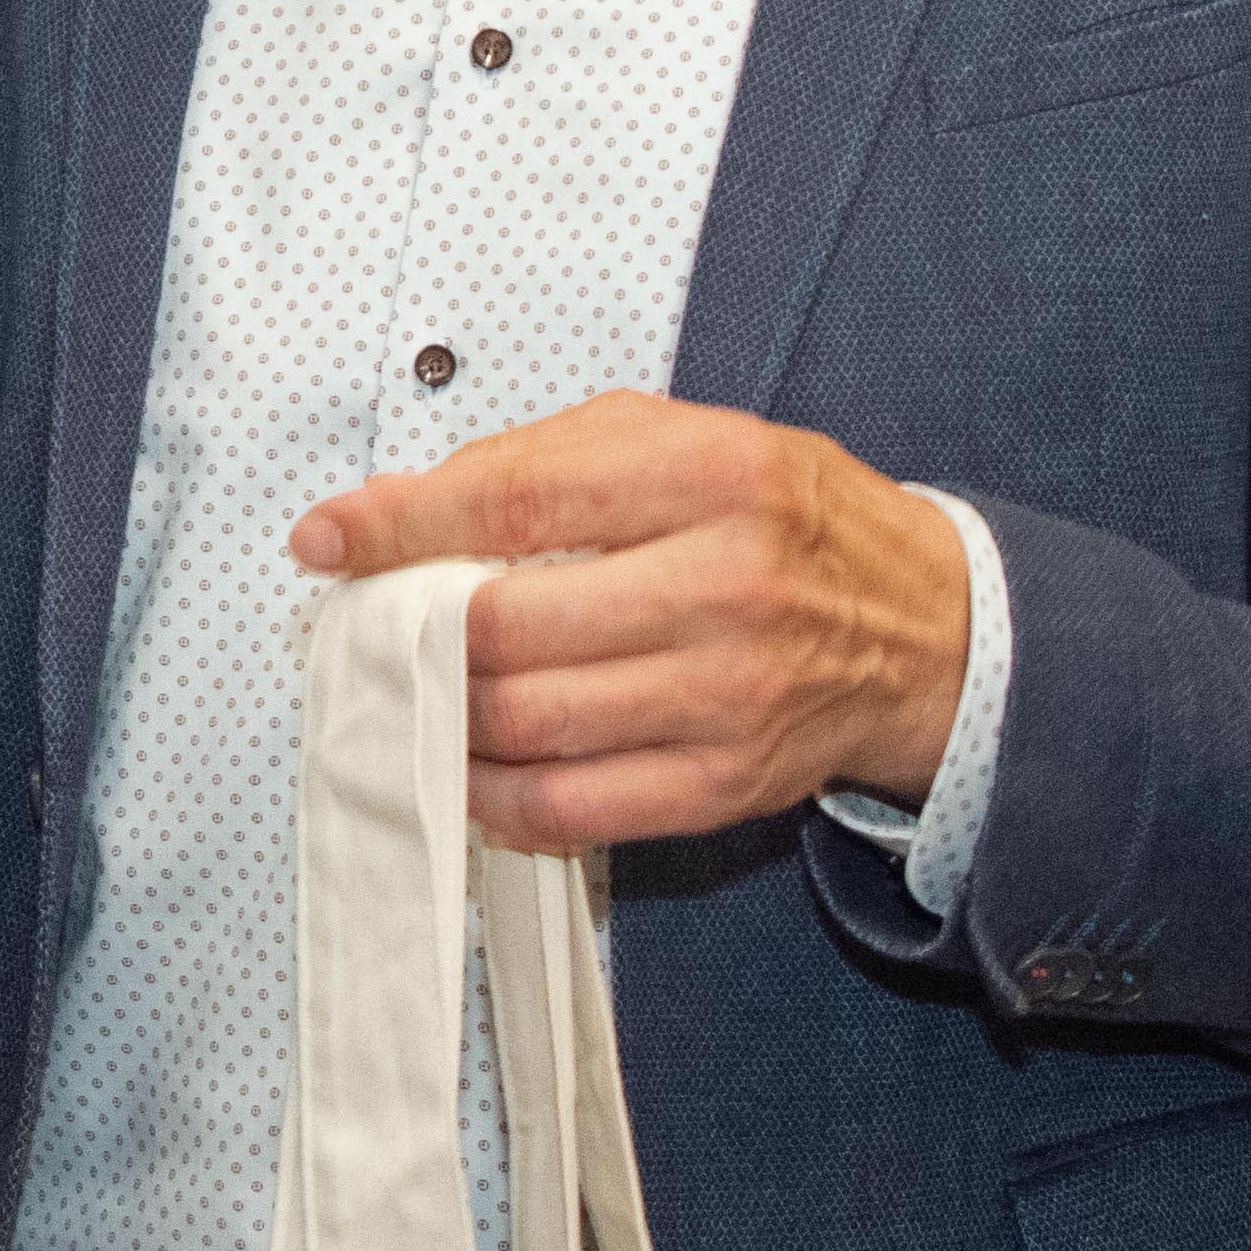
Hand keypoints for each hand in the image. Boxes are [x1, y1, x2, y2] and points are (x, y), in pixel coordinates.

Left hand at [288, 390, 965, 853]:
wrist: (923, 630)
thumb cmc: (780, 519)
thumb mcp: (680, 439)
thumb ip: (543, 459)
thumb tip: (401, 511)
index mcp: (713, 475)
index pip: (518, 499)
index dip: (401, 523)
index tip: (326, 537)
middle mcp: (727, 586)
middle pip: (511, 626)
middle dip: (411, 631)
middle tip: (366, 625)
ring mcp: (729, 697)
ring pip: (528, 725)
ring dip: (438, 715)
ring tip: (406, 691)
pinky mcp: (726, 785)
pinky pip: (572, 811)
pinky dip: (492, 797)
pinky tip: (464, 764)